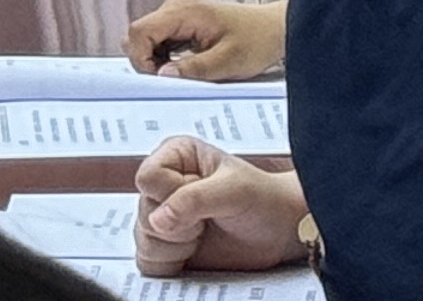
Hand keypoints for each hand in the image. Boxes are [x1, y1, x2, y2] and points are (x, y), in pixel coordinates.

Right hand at [125, 0, 284, 81]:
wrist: (273, 29)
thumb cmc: (255, 41)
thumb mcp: (226, 62)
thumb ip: (193, 69)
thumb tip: (162, 76)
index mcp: (183, 12)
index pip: (139, 31)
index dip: (140, 58)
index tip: (158, 79)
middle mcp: (175, 7)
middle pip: (139, 34)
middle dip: (147, 61)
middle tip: (173, 79)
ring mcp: (178, 12)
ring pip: (147, 38)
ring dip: (155, 60)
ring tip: (182, 73)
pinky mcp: (182, 21)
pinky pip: (160, 39)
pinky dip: (164, 56)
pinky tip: (184, 66)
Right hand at [133, 139, 306, 277]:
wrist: (279, 232)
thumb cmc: (262, 199)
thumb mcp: (233, 190)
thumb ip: (194, 199)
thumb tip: (158, 219)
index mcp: (175, 157)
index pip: (147, 178)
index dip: (171, 194)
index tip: (201, 198)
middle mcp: (165, 186)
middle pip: (144, 213)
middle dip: (179, 226)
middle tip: (207, 220)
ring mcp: (163, 219)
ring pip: (143, 240)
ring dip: (177, 246)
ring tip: (203, 234)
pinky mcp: (166, 248)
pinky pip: (148, 263)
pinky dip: (170, 264)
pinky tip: (193, 252)